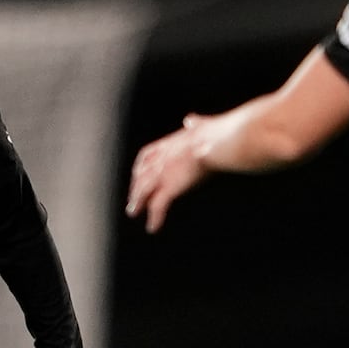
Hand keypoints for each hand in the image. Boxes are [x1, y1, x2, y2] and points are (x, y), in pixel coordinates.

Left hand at [125, 116, 213, 233]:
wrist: (216, 143)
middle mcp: (161, 159)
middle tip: (132, 196)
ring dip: (138, 202)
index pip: (146, 156)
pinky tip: (153, 227)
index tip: (137, 174)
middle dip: (135, 187)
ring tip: (133, 213)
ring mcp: (163, 173)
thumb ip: (195, 124)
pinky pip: (158, 206)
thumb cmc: (215, 134)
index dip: (140, 167)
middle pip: (142, 175)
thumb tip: (191, 119)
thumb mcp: (202, 126)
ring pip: (144, 191)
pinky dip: (154, 218)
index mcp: (168, 144)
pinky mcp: (170, 187)